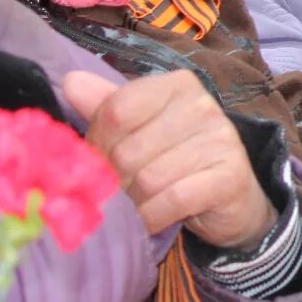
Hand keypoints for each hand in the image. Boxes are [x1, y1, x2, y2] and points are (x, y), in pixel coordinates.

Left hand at [61, 70, 276, 250]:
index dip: (98, 144)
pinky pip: (172, 200)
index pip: (117, 110)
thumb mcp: (141, 130)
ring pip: (149, 178)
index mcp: (177, 85)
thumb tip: (70, 81)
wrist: (231, 200)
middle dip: (116, 180)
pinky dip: (153, 216)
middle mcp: (203, 105)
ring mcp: (221, 139)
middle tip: (119, 193)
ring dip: (135, 202)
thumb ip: (107, 107)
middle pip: (129, 149)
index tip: (99, 164)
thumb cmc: (178, 161)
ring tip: (136, 207)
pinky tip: (150, 220)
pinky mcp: (230, 177)